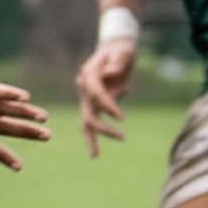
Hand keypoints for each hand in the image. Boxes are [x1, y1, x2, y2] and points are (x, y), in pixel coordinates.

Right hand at [73, 37, 135, 155]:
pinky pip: (92, 121)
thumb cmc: (120, 51)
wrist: (115, 51)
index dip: (108, 105)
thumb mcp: (123, 52)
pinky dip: (95, 136)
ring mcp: (87, 97)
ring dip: (91, 138)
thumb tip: (111, 74)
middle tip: (121, 137)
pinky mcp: (93, 103)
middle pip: (89, 111)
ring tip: (94, 156)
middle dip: (102, 127)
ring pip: (86, 120)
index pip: (96, 93)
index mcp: (88, 74)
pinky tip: (94, 152)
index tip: (121, 118)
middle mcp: (84, 87)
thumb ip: (117, 62)